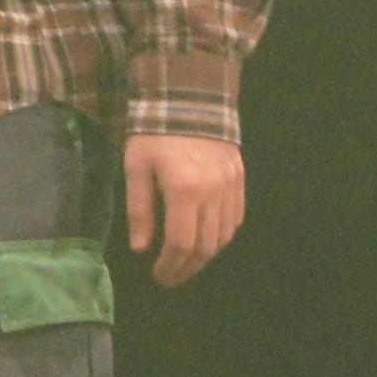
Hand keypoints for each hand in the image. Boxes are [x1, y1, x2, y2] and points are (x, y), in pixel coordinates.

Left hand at [124, 133, 245, 286]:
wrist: (189, 99)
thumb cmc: (154, 133)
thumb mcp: (136, 168)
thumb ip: (139, 210)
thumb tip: (141, 248)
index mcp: (185, 190)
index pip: (181, 243)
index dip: (170, 266)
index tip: (159, 276)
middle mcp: (213, 193)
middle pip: (205, 246)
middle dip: (187, 268)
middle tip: (171, 277)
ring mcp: (231, 187)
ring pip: (224, 236)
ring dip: (205, 256)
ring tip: (186, 263)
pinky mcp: (240, 180)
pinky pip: (235, 219)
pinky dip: (221, 236)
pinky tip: (206, 240)